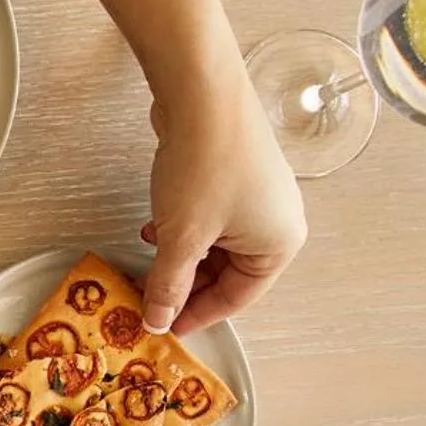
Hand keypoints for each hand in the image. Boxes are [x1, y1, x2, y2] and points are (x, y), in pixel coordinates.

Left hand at [140, 66, 306, 334]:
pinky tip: (154, 226)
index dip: (197, 315)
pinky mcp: (235, 176)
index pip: (237, 298)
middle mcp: (278, 223)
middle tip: (146, 297)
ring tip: (147, 260)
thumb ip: (168, 286)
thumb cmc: (203, 171)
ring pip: (214, 245)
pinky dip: (183, 229)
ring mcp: (259, 197)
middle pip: (227, 273)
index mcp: (279, 245)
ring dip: (179, 257)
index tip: (162, 327)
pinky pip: (209, 218)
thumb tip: (157, 322)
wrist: (203, 98)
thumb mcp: (182, 240)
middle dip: (184, 284)